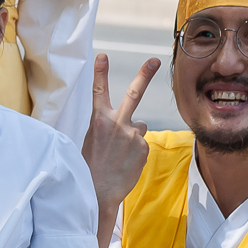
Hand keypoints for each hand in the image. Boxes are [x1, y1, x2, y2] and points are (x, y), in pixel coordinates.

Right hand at [82, 53, 158, 209]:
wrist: (99, 191)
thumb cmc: (92, 166)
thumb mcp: (93, 140)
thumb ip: (110, 126)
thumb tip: (134, 123)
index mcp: (98, 120)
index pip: (98, 91)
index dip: (100, 72)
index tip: (103, 56)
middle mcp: (116, 123)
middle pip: (133, 93)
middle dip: (144, 75)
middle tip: (155, 60)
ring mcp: (132, 135)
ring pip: (138, 126)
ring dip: (132, 136)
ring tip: (119, 154)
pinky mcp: (143, 147)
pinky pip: (142, 143)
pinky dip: (136, 151)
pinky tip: (125, 162)